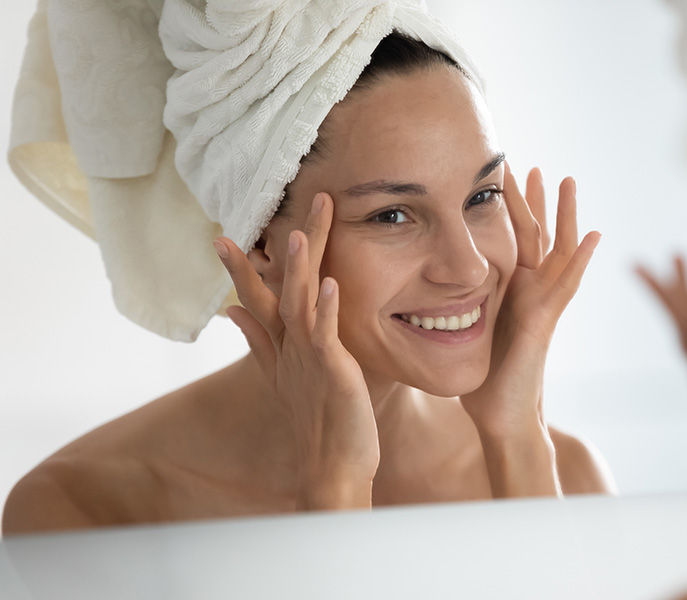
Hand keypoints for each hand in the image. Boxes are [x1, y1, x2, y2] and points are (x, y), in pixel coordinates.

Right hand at [214, 194, 378, 509]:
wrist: (329, 469)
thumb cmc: (315, 421)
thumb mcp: (281, 375)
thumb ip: (258, 340)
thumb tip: (232, 311)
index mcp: (282, 345)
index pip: (259, 298)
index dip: (242, 269)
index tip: (222, 236)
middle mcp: (291, 347)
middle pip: (283, 290)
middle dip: (282, 250)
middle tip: (280, 209)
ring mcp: (310, 359)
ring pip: (300, 306)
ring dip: (299, 270)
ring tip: (299, 234)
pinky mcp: (333, 372)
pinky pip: (327, 336)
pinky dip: (326, 310)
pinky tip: (329, 284)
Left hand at [460, 165, 599, 495]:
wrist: (500, 413)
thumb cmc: (482, 378)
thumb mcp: (462, 331)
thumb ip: (449, 309)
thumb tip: (414, 295)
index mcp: (507, 290)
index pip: (507, 239)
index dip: (505, 210)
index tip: (496, 177)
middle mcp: (528, 291)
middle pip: (534, 236)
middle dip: (533, 201)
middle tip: (532, 165)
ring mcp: (541, 303)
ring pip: (557, 250)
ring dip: (563, 215)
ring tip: (567, 180)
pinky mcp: (546, 319)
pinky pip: (567, 283)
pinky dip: (581, 259)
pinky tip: (595, 235)